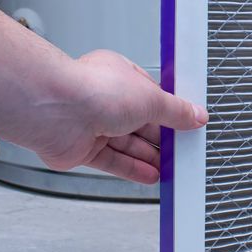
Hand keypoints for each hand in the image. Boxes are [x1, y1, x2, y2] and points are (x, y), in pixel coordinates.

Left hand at [30, 50, 207, 184]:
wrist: (56, 111)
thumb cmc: (93, 90)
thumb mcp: (151, 98)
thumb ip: (175, 111)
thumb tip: (195, 116)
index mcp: (119, 75)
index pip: (150, 95)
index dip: (169, 111)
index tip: (186, 124)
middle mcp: (103, 98)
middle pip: (139, 122)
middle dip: (161, 138)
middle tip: (181, 150)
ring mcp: (91, 124)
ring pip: (126, 143)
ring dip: (148, 157)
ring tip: (170, 167)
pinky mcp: (82, 149)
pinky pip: (112, 161)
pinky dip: (132, 169)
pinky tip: (150, 175)